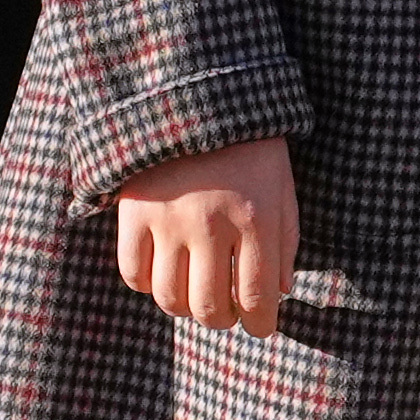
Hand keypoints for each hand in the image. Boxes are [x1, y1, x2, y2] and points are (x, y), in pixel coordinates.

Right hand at [112, 134, 299, 336]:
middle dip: (222, 319)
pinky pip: (133, 274)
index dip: (261, 324)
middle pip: (210, 307)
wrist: (195, 93)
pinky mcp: (133, 212)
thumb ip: (285, 242)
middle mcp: (211, 224)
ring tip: (194, 292)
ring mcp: (168, 219)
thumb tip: (279, 293)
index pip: (257, 298)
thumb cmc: (249, 146)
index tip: (260, 326)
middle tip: (226, 310)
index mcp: (256, 218)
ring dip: (185, 306)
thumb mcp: (282, 187)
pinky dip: (148, 283)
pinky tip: (163, 269)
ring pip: (170, 299)